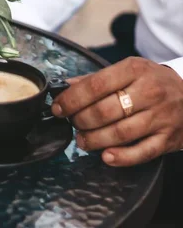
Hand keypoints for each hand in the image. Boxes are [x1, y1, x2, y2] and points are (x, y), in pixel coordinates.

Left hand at [52, 57, 182, 166]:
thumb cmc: (153, 82)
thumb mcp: (128, 71)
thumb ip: (96, 79)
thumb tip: (65, 86)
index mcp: (135, 70)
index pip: (96, 85)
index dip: (72, 99)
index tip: (58, 108)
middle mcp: (150, 92)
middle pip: (105, 111)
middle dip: (81, 120)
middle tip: (72, 124)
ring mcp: (161, 116)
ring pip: (120, 133)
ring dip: (95, 140)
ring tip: (82, 141)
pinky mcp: (169, 138)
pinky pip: (143, 152)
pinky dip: (122, 157)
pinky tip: (106, 156)